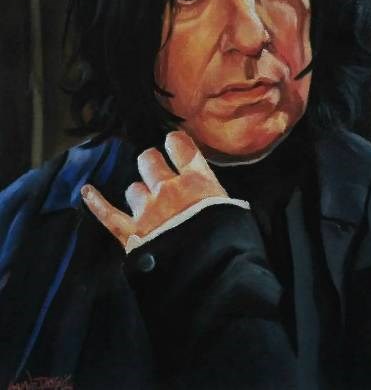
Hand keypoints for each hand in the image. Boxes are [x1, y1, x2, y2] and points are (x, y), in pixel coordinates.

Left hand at [80, 131, 227, 247]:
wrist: (208, 276)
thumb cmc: (228, 244)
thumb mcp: (234, 214)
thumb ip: (217, 198)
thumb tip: (211, 196)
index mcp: (197, 181)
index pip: (180, 147)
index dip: (176, 143)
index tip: (175, 144)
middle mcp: (168, 188)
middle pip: (149, 161)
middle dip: (152, 164)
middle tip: (159, 173)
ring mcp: (146, 210)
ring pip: (133, 188)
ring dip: (140, 194)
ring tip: (149, 204)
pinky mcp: (130, 233)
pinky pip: (107, 213)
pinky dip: (96, 202)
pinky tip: (86, 191)